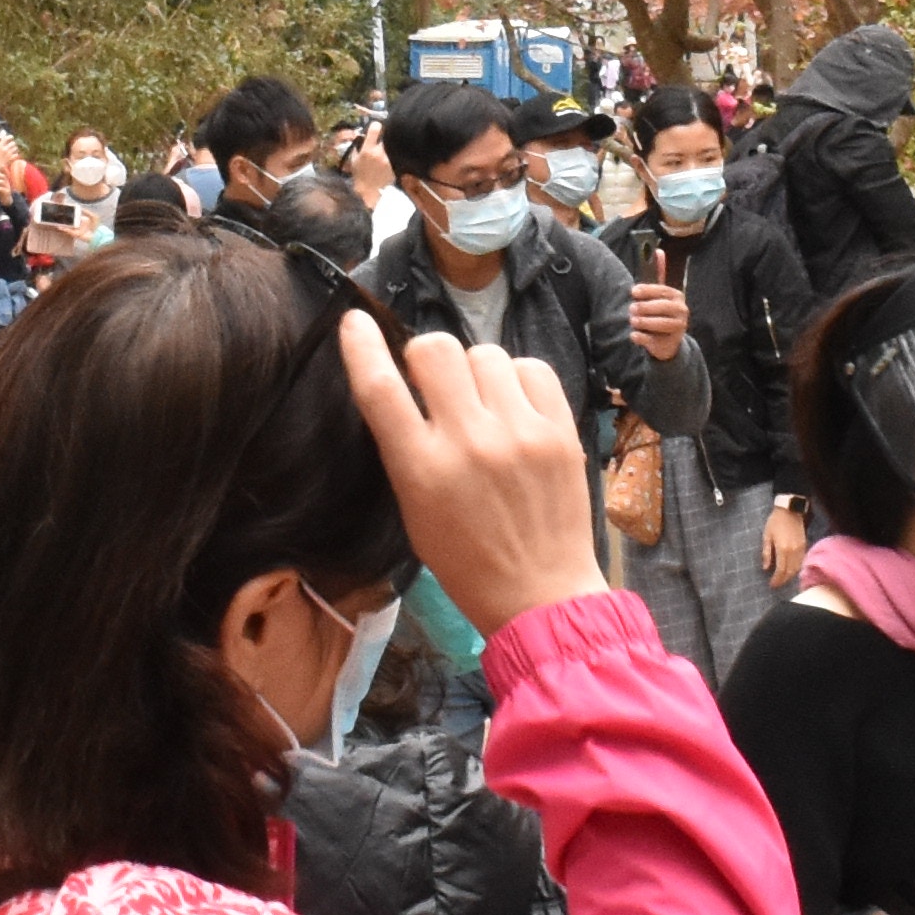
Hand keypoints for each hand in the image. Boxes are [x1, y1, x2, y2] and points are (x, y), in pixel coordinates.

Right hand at [335, 308, 597, 629]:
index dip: (361, 346)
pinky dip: (517, 378)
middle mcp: (470, 443)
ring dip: (475, 370)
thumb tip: (404, 386)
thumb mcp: (415, 511)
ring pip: (485, 353)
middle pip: (436, 349)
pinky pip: (532, 368)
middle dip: (426, 357)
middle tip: (434, 384)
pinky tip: (515, 406)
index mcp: (422, 471)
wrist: (543, 593)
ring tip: (482, 404)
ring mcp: (520, 433)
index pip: (380, 388)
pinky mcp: (560, 431)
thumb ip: (407, 449)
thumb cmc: (467, 561)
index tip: (354, 321)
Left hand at [628, 274, 689, 360]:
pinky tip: (633, 335)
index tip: (633, 292)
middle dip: (646, 307)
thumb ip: (645, 295)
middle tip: (632, 308)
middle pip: (664, 306)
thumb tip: (634, 291)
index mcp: (676, 296)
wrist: (667, 339)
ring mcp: (678, 328)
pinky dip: (642, 338)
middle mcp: (681, 311)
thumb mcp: (654, 301)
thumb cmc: (657, 313)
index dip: (647, 290)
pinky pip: (655, 340)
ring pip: (663, 324)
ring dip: (645, 322)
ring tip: (633, 321)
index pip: (662, 290)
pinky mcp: (670, 343)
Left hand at [763, 498, 808, 590]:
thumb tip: (766, 568)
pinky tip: (791, 570)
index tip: (771, 584)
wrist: (790, 510)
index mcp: (783, 549)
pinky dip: (796, 568)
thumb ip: (766, 553)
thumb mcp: (766, 536)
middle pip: (790, 572)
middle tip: (776, 584)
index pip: (781, 570)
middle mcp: (793, 551)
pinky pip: (801, 562)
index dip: (776, 580)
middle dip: (783, 580)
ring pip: (797, 568)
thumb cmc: (775, 522)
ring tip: (782, 579)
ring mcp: (800, 549)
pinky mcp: (804, 546)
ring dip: (790, 576)